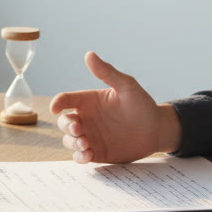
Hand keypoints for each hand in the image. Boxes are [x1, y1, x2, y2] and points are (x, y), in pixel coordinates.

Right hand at [48, 51, 177, 163]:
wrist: (156, 130)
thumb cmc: (142, 105)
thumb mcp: (126, 86)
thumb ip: (107, 73)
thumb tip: (89, 54)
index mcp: (89, 101)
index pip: (66, 100)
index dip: (58, 103)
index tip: (55, 108)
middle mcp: (86, 118)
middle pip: (63, 122)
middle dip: (66, 126)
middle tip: (79, 130)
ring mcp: (90, 136)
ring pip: (69, 141)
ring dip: (71, 143)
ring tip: (84, 144)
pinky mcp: (96, 152)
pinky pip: (80, 157)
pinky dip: (79, 157)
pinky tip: (87, 154)